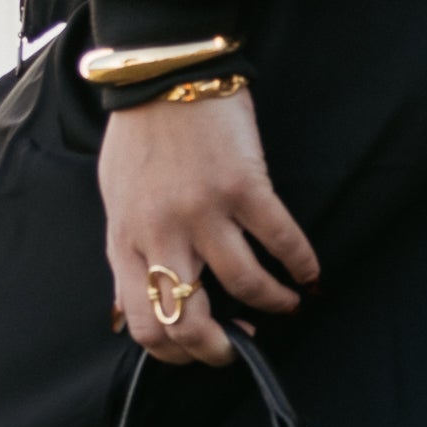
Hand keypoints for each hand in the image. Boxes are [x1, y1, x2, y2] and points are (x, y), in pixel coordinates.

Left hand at [99, 89, 319, 365]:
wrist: (164, 74)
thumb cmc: (139, 135)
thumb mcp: (116, 200)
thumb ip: (129, 249)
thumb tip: (137, 299)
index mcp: (125, 241)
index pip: (146, 325)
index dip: (179, 352)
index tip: (205, 344)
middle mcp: (160, 234)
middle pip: (188, 322)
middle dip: (221, 349)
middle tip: (244, 345)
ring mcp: (202, 211)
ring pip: (244, 285)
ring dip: (273, 303)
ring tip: (287, 303)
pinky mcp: (241, 186)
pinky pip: (280, 240)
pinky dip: (301, 263)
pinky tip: (310, 272)